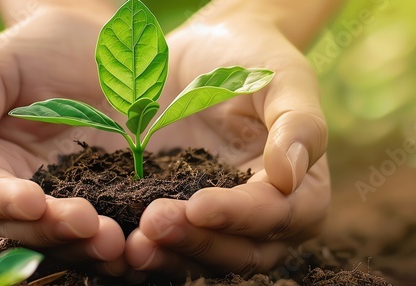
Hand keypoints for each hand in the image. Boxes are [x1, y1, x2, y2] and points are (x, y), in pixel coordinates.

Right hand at [0, 2, 128, 275]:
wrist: (106, 48)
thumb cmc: (38, 50)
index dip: (5, 202)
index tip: (33, 202)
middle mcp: (17, 201)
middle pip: (21, 234)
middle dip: (51, 233)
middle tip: (86, 224)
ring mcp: (63, 210)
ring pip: (62, 247)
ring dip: (84, 250)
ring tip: (114, 241)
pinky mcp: (107, 213)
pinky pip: (103, 241)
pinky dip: (116, 249)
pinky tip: (137, 245)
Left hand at [123, 14, 331, 276]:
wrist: (207, 49)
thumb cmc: (256, 59)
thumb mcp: (284, 77)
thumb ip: (298, 123)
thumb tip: (290, 175)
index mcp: (302, 192)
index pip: (276, 216)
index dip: (238, 215)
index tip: (198, 205)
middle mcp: (265, 223)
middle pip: (239, 253)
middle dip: (197, 242)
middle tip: (153, 224)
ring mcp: (218, 228)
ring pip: (200, 260)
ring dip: (167, 258)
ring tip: (131, 245)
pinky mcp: (178, 222)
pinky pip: (165, 248)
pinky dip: (143, 250)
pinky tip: (113, 241)